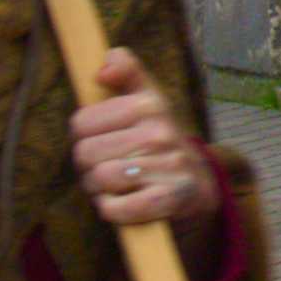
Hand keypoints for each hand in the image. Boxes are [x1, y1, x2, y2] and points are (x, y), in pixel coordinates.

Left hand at [67, 51, 218, 229]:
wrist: (200, 184)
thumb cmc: (158, 139)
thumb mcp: (147, 97)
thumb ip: (126, 70)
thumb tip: (103, 70)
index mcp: (150, 103)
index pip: (81, 122)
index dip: (84, 136)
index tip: (101, 139)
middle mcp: (161, 132)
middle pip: (85, 153)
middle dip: (88, 165)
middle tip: (106, 166)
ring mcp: (168, 166)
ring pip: (99, 179)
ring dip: (98, 189)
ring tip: (115, 184)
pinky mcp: (169, 200)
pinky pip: (114, 208)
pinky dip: (111, 209)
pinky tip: (123, 201)